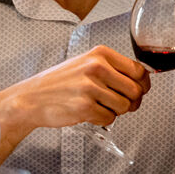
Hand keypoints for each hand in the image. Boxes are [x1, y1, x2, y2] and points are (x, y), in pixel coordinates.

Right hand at [0, 45, 149, 157]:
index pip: (139, 70)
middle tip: (123, 104)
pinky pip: (109, 119)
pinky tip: (90, 113)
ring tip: (101, 106)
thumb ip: (113, 68)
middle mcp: (97, 67)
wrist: (31, 98)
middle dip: (133, 101)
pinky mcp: (84, 107)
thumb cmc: (60, 82)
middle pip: (136, 90)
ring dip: (116, 111)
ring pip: (125, 106)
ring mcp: (90, 87)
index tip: (140, 90)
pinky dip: (103, 119)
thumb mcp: (87, 63)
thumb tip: (142, 80)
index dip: (143, 84)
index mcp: (101, 54)